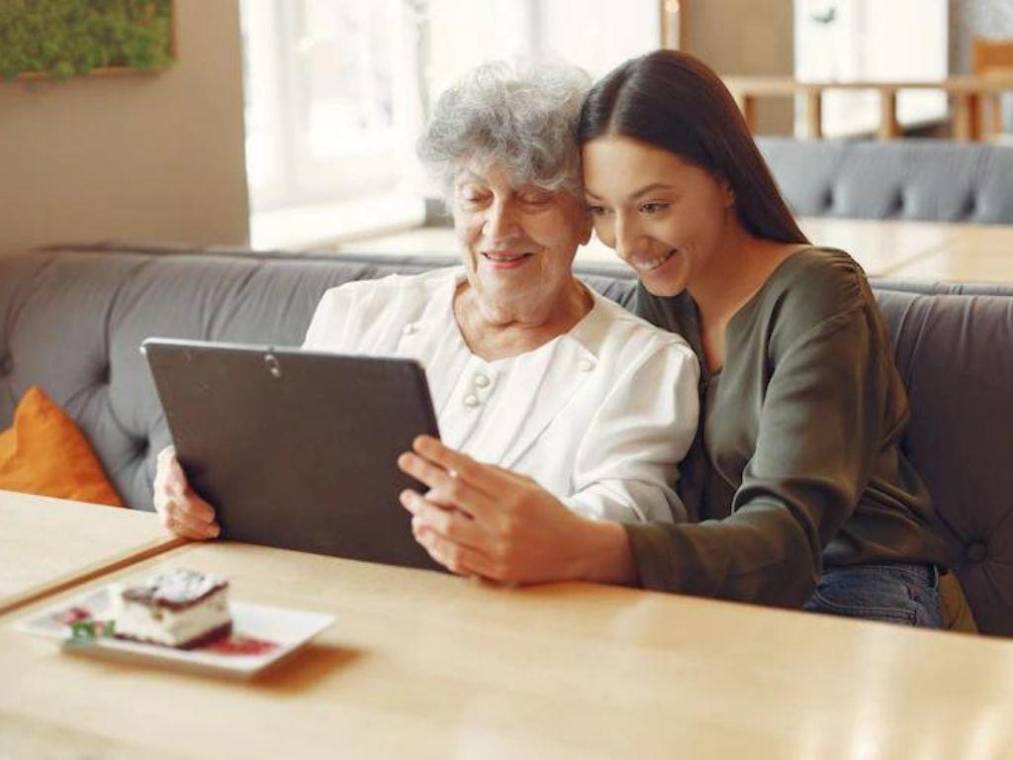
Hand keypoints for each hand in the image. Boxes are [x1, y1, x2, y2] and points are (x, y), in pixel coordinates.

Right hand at [153, 446, 219, 539]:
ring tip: (213, 531)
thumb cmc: (203, 454)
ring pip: (169, 516)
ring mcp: (159, 495)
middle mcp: (160, 478)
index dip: (185, 493)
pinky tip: (203, 535)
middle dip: (193, 514)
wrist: (189, 459)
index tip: (201, 505)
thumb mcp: (206, 449)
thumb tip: (236, 461)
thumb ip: (213, 456)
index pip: (172, 476)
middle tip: (213, 521)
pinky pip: (170, 525)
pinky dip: (187, 532)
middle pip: (172, 500)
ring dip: (192, 527)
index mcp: (169, 459)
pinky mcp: (161, 509)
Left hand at [397, 436, 634, 584]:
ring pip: (447, 529)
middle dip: (424, 475)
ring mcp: (498, 548)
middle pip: (453, 495)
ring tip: (409, 500)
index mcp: (515, 495)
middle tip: (405, 462)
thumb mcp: (527, 485)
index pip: (468, 469)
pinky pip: (454, 557)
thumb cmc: (548, 512)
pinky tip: (423, 531)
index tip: (419, 443)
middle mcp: (505, 521)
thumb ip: (493, 474)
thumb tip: (455, 462)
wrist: (575, 551)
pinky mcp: (494, 569)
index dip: (440, 454)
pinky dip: (434, 543)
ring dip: (422, 512)